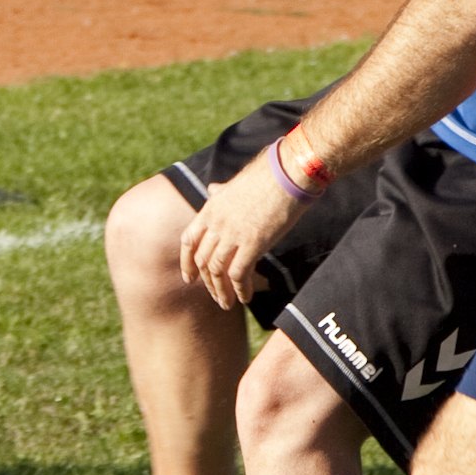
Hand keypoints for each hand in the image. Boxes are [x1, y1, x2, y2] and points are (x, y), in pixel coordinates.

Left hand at [178, 166, 308, 310]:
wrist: (288, 171)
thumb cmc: (268, 173)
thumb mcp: (237, 182)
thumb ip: (222, 191)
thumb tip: (212, 189)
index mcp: (211, 207)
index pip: (189, 240)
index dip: (187, 262)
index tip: (189, 278)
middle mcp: (217, 222)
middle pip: (203, 260)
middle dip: (207, 282)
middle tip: (216, 296)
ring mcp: (232, 234)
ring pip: (217, 271)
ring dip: (221, 291)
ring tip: (228, 303)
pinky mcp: (252, 243)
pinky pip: (238, 274)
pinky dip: (240, 289)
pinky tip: (245, 297)